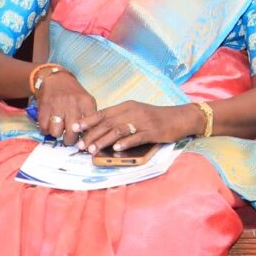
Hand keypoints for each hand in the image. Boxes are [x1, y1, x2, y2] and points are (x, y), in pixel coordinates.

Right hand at [34, 72, 98, 143]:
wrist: (56, 78)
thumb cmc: (74, 94)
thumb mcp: (86, 101)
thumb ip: (89, 116)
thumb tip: (90, 137)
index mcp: (86, 102)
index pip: (89, 125)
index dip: (86, 137)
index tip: (84, 140)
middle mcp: (72, 104)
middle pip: (72, 132)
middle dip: (70, 140)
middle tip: (69, 139)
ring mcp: (57, 105)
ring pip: (56, 132)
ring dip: (57, 134)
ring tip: (58, 130)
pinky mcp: (44, 107)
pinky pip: (44, 127)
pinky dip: (46, 130)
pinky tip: (49, 126)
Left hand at [74, 100, 196, 153]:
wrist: (180, 118)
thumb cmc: (156, 118)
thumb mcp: (136, 114)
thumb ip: (120, 119)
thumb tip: (100, 131)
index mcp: (127, 106)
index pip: (103, 113)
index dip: (88, 120)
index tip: (75, 128)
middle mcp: (133, 112)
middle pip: (108, 123)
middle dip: (92, 134)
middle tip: (81, 145)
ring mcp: (143, 122)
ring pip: (118, 130)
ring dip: (104, 140)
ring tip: (93, 150)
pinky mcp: (153, 131)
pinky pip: (137, 137)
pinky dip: (126, 143)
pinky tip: (117, 149)